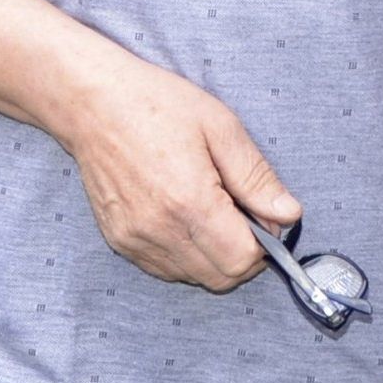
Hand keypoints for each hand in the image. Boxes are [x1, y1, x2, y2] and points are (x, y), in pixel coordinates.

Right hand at [46, 52, 296, 288]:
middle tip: (240, 214)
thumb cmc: (157, 105)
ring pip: (193, 277)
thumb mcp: (220, 127)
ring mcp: (135, 240)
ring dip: (213, 256)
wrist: (93, 104)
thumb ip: (256, 178)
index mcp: (189, 202)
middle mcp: (159, 230)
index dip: (263, 244)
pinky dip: (185, 254)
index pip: (242, 260)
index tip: (262, 217)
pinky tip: (183, 217)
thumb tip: (289, 214)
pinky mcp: (119, 241)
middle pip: (221, 278)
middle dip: (242, 255)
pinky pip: (165, 268)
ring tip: (208, 210)